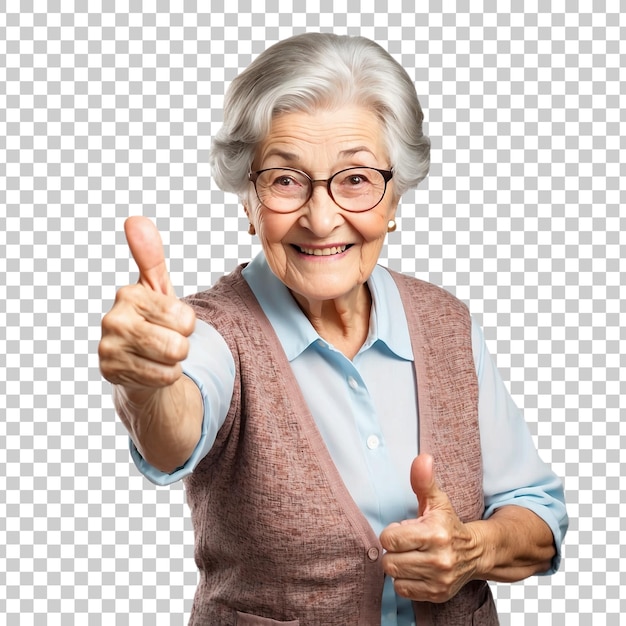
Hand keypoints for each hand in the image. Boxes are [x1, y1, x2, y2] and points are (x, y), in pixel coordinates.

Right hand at [99, 216, 195, 393]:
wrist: (139, 362)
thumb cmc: (153, 323)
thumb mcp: (158, 290)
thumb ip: (151, 257)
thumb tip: (135, 220)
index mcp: (129, 295)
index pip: (184, 317)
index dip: (187, 324)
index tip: (170, 323)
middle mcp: (113, 319)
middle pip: (178, 342)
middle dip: (182, 345)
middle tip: (165, 342)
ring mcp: (108, 348)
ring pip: (171, 360)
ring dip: (173, 362)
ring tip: (158, 355)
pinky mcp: (110, 373)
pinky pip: (161, 378)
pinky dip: (164, 377)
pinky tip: (150, 369)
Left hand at [379, 454, 482, 602]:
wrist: (476, 552)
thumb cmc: (449, 524)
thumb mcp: (437, 500)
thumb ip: (424, 480)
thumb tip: (422, 458)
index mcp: (435, 534)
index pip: (390, 539)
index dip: (392, 533)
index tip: (402, 530)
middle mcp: (439, 560)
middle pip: (390, 561)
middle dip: (394, 551)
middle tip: (406, 544)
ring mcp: (439, 580)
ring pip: (395, 576)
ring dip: (399, 566)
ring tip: (411, 556)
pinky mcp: (438, 594)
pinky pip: (403, 591)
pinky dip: (405, 581)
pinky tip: (416, 569)